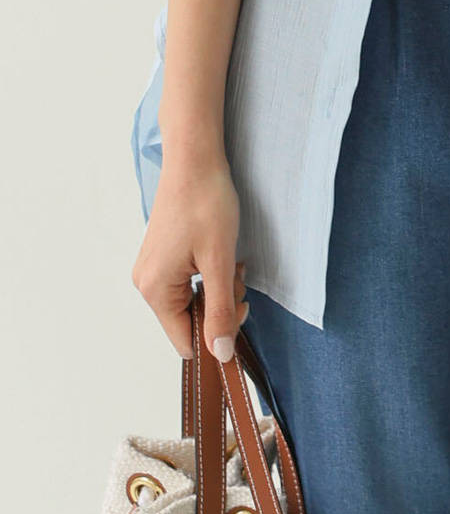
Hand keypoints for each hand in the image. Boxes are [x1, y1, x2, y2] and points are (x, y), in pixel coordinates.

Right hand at [131, 152, 248, 360]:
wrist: (194, 159)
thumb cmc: (205, 203)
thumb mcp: (220, 262)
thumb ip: (220, 311)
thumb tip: (220, 354)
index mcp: (155, 290)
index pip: (186, 341)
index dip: (216, 335)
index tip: (238, 308)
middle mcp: (147, 283)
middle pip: (190, 321)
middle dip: (220, 304)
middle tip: (235, 275)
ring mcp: (153, 269)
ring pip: (193, 301)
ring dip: (217, 287)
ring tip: (228, 259)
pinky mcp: (163, 256)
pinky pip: (188, 282)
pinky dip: (209, 274)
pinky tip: (219, 252)